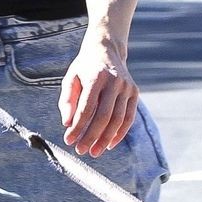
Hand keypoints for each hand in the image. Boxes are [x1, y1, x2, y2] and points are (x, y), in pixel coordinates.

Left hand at [61, 32, 137, 155]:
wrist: (107, 50)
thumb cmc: (84, 68)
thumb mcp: (70, 78)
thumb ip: (67, 101)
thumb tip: (67, 124)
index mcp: (96, 77)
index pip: (87, 108)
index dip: (78, 127)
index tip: (68, 141)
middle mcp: (115, 82)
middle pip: (104, 116)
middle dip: (92, 137)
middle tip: (81, 151)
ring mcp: (127, 87)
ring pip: (118, 119)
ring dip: (106, 139)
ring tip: (94, 152)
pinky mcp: (135, 92)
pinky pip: (129, 117)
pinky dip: (120, 133)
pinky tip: (109, 145)